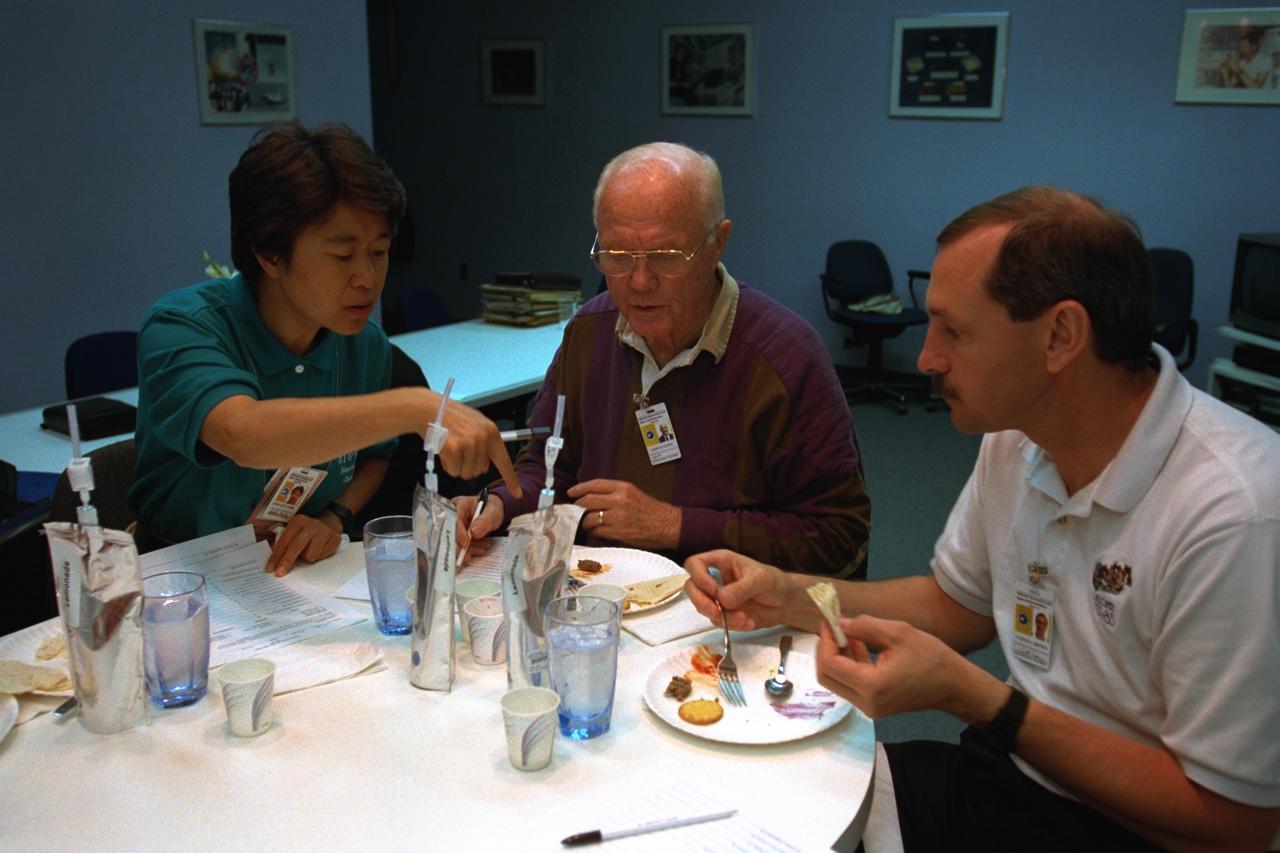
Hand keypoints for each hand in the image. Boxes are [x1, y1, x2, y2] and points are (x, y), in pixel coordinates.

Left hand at [266, 513, 341, 575]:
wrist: (328, 523)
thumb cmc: (305, 532)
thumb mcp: (293, 533)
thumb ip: (281, 544)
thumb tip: (272, 560)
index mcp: (298, 521)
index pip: (284, 541)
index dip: (276, 556)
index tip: (270, 569)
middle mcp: (312, 524)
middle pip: (296, 547)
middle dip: (287, 561)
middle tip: (280, 573)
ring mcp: (325, 531)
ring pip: (311, 555)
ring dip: (308, 557)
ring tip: (310, 551)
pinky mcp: (335, 538)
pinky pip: (323, 556)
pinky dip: (320, 556)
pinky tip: (320, 549)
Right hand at [436, 400, 521, 497]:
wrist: (430, 408)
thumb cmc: (451, 417)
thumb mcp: (475, 425)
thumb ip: (485, 444)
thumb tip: (486, 465)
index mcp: (492, 432)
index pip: (504, 461)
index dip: (511, 479)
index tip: (517, 493)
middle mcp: (483, 438)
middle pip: (480, 471)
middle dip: (468, 465)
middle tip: (458, 449)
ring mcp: (469, 443)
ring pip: (466, 473)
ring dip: (456, 466)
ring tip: (451, 448)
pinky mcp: (454, 448)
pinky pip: (453, 471)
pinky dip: (447, 465)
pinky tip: (444, 451)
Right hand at [452, 493, 503, 561]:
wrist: (492, 513)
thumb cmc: (491, 508)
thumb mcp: (493, 512)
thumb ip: (485, 520)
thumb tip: (474, 532)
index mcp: (460, 504)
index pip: (455, 518)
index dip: (458, 532)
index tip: (465, 543)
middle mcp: (454, 514)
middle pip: (450, 532)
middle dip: (459, 546)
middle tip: (468, 556)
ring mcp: (455, 526)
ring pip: (455, 541)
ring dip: (468, 549)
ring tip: (483, 548)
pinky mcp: (458, 535)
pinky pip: (461, 545)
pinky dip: (470, 550)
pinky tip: (481, 549)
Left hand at [568, 479, 679, 550]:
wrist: (666, 526)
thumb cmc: (650, 510)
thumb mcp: (633, 493)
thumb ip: (613, 493)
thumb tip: (589, 498)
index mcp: (623, 488)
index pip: (595, 485)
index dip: (579, 488)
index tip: (571, 493)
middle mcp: (620, 500)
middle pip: (588, 501)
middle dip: (577, 507)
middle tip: (574, 510)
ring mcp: (618, 517)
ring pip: (589, 519)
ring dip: (584, 522)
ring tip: (585, 523)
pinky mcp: (618, 533)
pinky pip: (597, 532)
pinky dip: (593, 532)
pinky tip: (595, 532)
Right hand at [683, 549, 793, 631]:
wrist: (785, 603)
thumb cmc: (774, 582)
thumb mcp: (761, 580)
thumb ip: (742, 588)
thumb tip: (722, 599)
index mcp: (720, 562)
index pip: (694, 564)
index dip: (698, 577)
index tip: (714, 590)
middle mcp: (714, 578)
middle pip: (691, 587)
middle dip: (702, 602)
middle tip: (717, 612)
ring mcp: (716, 597)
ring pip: (702, 607)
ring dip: (721, 617)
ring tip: (744, 619)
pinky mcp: (722, 614)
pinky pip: (717, 621)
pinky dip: (731, 625)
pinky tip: (748, 622)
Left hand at [814, 614, 1001, 721]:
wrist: (955, 686)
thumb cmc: (932, 659)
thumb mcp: (898, 633)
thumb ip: (863, 626)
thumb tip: (839, 624)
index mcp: (871, 687)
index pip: (830, 664)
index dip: (825, 640)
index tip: (828, 621)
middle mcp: (866, 703)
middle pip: (827, 676)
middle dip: (826, 649)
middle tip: (833, 627)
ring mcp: (870, 708)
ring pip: (837, 681)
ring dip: (837, 656)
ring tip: (849, 632)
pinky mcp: (874, 705)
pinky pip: (851, 685)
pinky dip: (849, 665)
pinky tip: (858, 644)